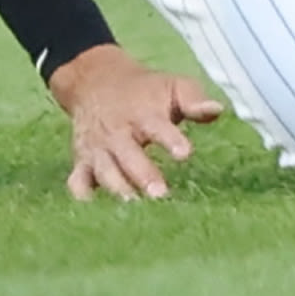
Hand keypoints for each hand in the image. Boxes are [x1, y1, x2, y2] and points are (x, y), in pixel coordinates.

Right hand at [47, 43, 224, 200]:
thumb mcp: (172, 86)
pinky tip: (97, 212)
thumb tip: (217, 109)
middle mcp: (118, 133)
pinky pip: (77, 181)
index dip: (171, 140)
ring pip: (105, 171)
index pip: (158, 127)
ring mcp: (97, 149)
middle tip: (161, 195)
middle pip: (129, 156)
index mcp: (143, 115)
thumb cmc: (145, 91)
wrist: (95, 82)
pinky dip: (83, 196)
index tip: (185, 154)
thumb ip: (194, 100)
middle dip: (144, 175)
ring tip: (134, 207)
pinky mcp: (82, 161)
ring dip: (118, 189)